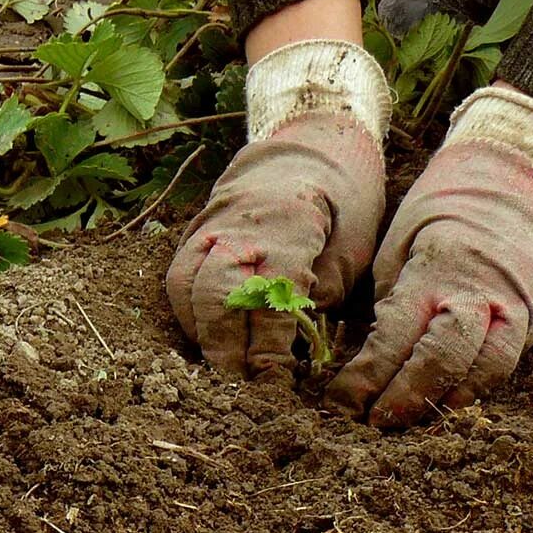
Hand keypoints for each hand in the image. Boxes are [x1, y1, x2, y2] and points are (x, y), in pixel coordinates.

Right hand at [166, 113, 386, 378]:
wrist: (307, 147)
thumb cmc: (341, 201)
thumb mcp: (353, 245)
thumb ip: (321, 294)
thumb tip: (292, 345)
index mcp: (287, 225)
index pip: (267, 297)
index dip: (268, 343)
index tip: (274, 378)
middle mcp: (239, 226)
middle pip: (215, 294)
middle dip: (225, 346)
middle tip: (238, 385)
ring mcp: (209, 228)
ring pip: (186, 288)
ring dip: (200, 333)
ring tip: (219, 368)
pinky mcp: (193, 235)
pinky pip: (178, 281)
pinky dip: (189, 314)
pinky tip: (208, 338)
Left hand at [327, 139, 532, 426]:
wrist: (512, 177)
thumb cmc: (438, 215)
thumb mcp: (398, 246)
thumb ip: (390, 301)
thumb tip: (364, 361)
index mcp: (435, 268)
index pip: (398, 334)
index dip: (368, 375)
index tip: (342, 403)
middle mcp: (482, 287)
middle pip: (446, 357)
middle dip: (408, 397)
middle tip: (376, 423)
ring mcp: (522, 297)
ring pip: (490, 365)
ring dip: (448, 400)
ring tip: (413, 420)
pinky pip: (513, 356)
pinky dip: (480, 383)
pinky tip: (450, 400)